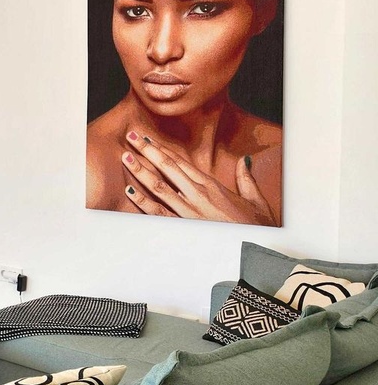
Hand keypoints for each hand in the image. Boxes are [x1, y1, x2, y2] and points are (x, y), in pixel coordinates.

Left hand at [120, 131, 277, 225]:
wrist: (257, 247)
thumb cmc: (256, 226)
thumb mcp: (255, 200)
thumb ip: (246, 179)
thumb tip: (244, 161)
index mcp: (212, 186)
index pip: (181, 163)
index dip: (163, 149)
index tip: (148, 139)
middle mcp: (198, 195)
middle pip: (168, 168)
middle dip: (148, 151)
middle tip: (131, 137)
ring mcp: (189, 211)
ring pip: (160, 187)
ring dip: (141, 172)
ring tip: (126, 158)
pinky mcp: (184, 227)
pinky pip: (159, 213)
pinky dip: (143, 203)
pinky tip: (130, 192)